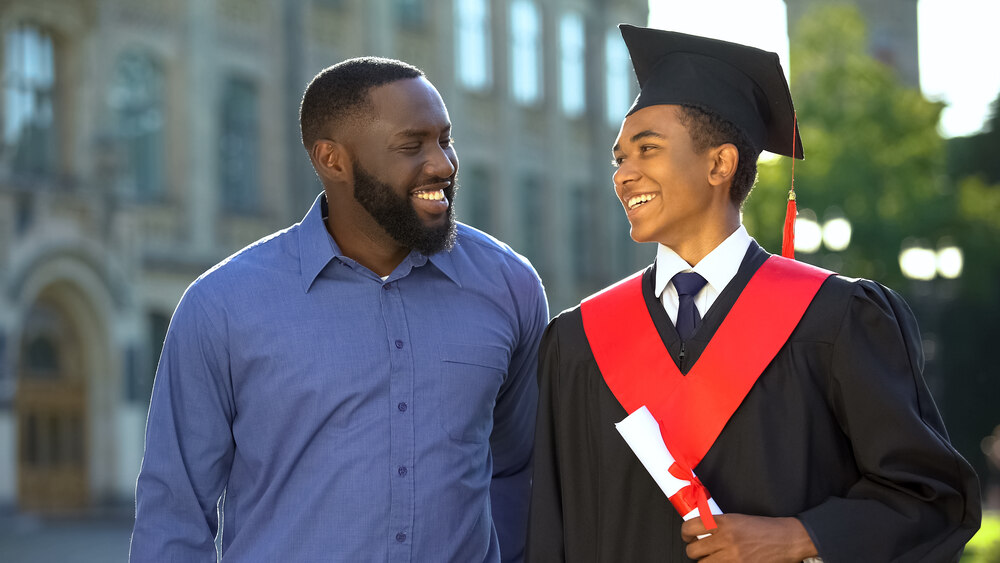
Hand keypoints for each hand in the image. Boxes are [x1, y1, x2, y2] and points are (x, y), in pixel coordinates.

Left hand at [681, 513, 817, 561]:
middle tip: (700, 549)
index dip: (685, 533)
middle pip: (693, 550)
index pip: (690, 527)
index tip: (688, 536)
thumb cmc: (764, 529)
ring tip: (714, 557)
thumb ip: (717, 525)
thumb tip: (698, 531)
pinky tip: (724, 562)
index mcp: (724, 523)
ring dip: (706, 561)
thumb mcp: (737, 519)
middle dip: (695, 550)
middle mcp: (726, 539)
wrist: (786, 539)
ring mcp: (733, 557)